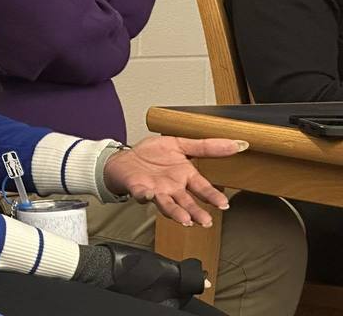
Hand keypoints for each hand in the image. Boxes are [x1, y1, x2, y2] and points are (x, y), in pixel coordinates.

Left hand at [102, 135, 247, 226]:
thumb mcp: (180, 145)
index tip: (224, 204)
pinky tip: (149, 194)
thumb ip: (206, 147)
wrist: (126, 157)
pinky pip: (142, 194)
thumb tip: (238, 143)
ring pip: (168, 205)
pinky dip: (145, 196)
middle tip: (205, 221)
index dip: (213, 196)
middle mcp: (173, 188)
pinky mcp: (139, 189)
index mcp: (185, 177)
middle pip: (187, 203)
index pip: (202, 188)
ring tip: (185, 220)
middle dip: (196, 212)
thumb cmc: (152, 154)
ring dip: (176, 212)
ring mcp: (156, 191)